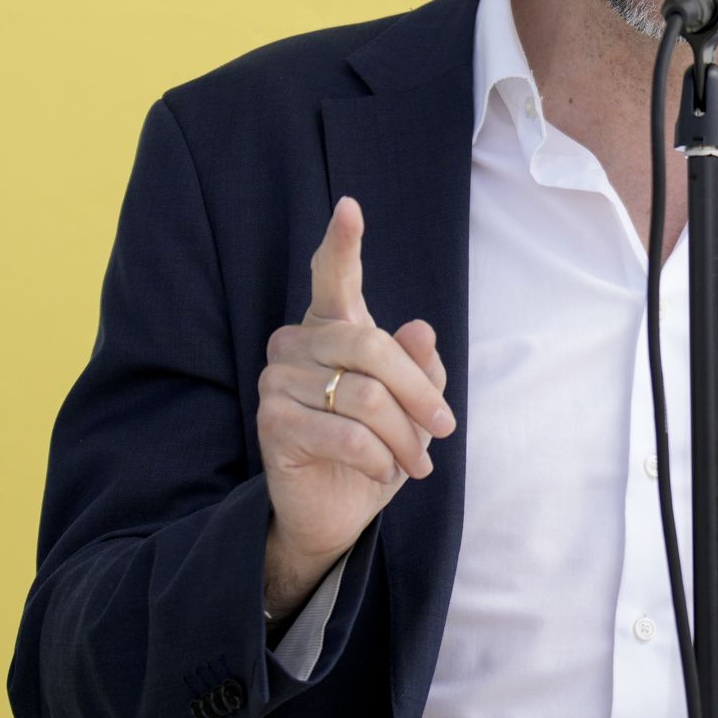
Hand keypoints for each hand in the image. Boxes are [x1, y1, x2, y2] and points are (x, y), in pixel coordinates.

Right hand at [256, 196, 452, 617]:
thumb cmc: (378, 445)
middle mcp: (296, 343)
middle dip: (419, 393)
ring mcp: (277, 381)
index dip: (342, 244)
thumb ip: (419, 367)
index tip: (351, 208)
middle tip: (445, 428)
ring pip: (364, 397)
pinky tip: (382, 472)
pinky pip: (346, 435)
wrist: (338, 509)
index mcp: (332, 326)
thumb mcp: (413, 405)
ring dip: (404, 437)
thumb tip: (419, 330)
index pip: (332, 277)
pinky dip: (378, 458)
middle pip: (371, 347)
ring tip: (415, 463)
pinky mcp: (272, 424)